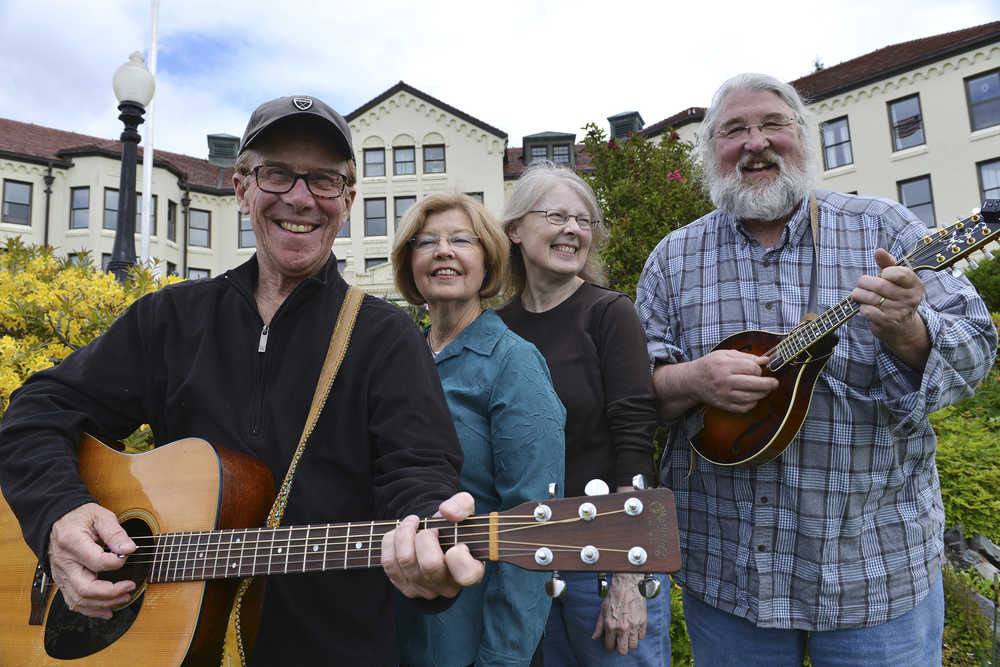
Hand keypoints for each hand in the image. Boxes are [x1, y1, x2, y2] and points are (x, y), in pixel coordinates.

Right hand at [48, 503, 135, 618]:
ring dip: (104, 604)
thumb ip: (115, 533)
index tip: (128, 555)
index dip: (116, 563)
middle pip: (85, 588)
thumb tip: (129, 550)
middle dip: (111, 593)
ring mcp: (61, 575)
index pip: (96, 561)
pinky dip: (91, 610)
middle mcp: (64, 563)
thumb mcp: (100, 516)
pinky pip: (74, 602)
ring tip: (124, 598)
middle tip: (130, 586)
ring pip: (79, 600)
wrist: (58, 520)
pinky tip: (108, 611)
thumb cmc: (80, 517)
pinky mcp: (62, 582)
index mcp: (72, 542)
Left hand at [381, 491, 483, 598]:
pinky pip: (389, 563)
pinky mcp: (405, 587)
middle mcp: (448, 587)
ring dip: (405, 533)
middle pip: (430, 564)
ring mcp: (425, 590)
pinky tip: (401, 533)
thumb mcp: (465, 512)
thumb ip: (462, 505)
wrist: (438, 540)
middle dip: (425, 536)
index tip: (457, 543)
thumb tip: (447, 511)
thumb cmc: (455, 528)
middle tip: (430, 527)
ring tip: (412, 522)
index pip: (467, 574)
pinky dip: (391, 541)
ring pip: (406, 560)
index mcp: (471, 571)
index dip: (459, 556)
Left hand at [592, 573, 646, 654]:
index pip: (609, 646)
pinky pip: (641, 637)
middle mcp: (622, 628)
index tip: (610, 644)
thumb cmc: (614, 596)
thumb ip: (599, 626)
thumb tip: (594, 637)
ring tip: (627, 636)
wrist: (627, 586)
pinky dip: (638, 635)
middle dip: (620, 648)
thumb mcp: (603, 610)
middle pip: (623, 650)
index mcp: (610, 625)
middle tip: (619, 643)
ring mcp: (633, 626)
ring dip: (629, 642)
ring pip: (633, 646)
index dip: (609, 647)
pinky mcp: (643, 622)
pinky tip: (634, 629)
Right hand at [693, 349, 778, 412]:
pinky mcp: (724, 406)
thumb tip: (765, 360)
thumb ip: (745, 356)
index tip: (759, 369)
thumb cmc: (709, 365)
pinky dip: (752, 403)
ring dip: (762, 394)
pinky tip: (752, 397)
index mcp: (724, 365)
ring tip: (764, 389)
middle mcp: (724, 381)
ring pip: (752, 397)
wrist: (691, 381)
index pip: (752, 368)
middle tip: (774, 383)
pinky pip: (745, 407)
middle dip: (769, 384)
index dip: (759, 369)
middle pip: (755, 384)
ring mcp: (724, 395)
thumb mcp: (724, 354)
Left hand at [852, 248, 929, 367]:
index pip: (900, 273)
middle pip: (879, 285)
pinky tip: (865, 306)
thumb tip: (879, 251)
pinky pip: (867, 310)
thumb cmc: (896, 297)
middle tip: (862, 284)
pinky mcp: (887, 322)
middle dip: (864, 282)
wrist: (902, 328)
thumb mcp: (897, 280)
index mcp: (915, 285)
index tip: (882, 275)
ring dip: (858, 294)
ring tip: (859, 294)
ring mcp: (899, 312)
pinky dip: (861, 307)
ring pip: (870, 297)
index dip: (885, 272)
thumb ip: (888, 264)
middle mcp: (909, 299)